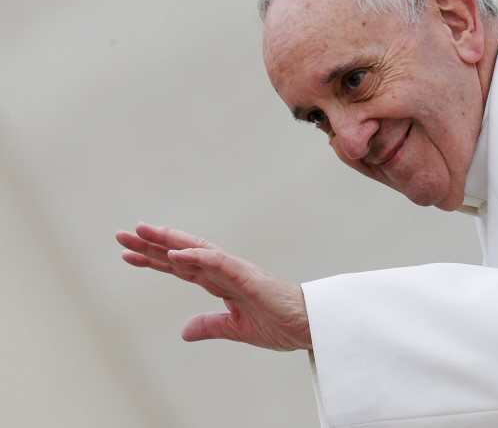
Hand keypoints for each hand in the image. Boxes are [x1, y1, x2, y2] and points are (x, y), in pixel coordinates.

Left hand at [116, 222, 310, 350]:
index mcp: (222, 283)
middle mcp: (224, 271)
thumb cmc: (280, 324)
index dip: (155, 260)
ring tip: (141, 232)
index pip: (182, 268)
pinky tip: (174, 253)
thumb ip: (210, 326)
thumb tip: (183, 331)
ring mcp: (235, 270)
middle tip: (122, 235)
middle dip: (152, 244)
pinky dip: (195, 255)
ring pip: (195, 249)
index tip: (129, 256)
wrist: (308, 327)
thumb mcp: (236, 329)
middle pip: (181, 253)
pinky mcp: (246, 275)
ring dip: (167, 241)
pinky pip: (217, 261)